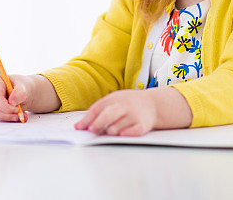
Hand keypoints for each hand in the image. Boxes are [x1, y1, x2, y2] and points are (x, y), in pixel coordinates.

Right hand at [0, 74, 60, 121]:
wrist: (28, 93)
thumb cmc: (26, 86)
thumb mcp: (26, 87)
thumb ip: (21, 92)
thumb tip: (13, 101)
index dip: (4, 106)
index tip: (16, 110)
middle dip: (6, 114)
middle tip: (20, 117)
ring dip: (8, 118)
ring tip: (22, 117)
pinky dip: (9, 120)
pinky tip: (20, 118)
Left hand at [75, 87, 192, 135]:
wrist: (153, 103)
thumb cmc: (128, 104)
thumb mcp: (113, 101)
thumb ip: (98, 112)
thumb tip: (79, 126)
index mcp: (114, 99)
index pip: (98, 108)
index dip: (88, 118)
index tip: (79, 128)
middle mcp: (124, 106)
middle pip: (108, 114)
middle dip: (98, 123)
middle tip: (92, 130)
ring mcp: (134, 114)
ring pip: (119, 125)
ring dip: (110, 131)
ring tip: (108, 132)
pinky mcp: (143, 124)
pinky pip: (134, 131)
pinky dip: (127, 133)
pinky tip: (121, 135)